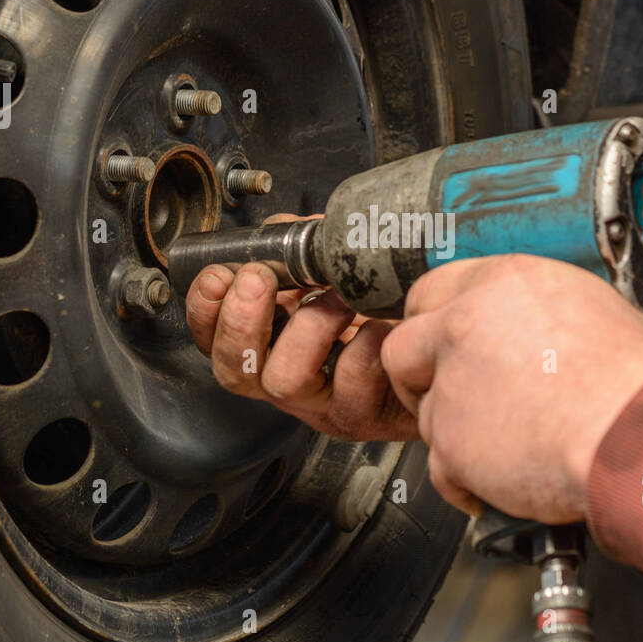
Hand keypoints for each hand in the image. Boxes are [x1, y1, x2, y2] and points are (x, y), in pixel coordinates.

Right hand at [184, 215, 416, 441]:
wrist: (437, 353)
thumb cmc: (384, 320)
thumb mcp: (333, 279)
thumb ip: (300, 253)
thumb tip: (282, 228)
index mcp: (274, 347)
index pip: (213, 339)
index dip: (205, 311)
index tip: (217, 275)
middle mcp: (291, 381)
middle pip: (234, 369)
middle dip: (240, 319)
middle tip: (260, 278)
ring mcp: (323, 403)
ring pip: (285, 378)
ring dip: (310, 324)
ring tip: (340, 298)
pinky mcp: (364, 413)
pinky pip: (352, 378)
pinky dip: (366, 342)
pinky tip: (383, 323)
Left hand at [379, 254, 642, 522]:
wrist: (637, 436)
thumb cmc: (635, 385)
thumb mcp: (596, 313)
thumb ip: (541, 314)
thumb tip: (534, 328)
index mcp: (504, 284)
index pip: (432, 289)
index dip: (434, 322)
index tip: (440, 343)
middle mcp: (467, 325)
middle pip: (402, 345)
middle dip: (419, 375)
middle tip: (445, 393)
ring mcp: (453, 384)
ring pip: (423, 409)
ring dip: (452, 431)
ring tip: (500, 445)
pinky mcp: (452, 440)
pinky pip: (438, 466)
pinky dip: (464, 481)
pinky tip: (494, 481)